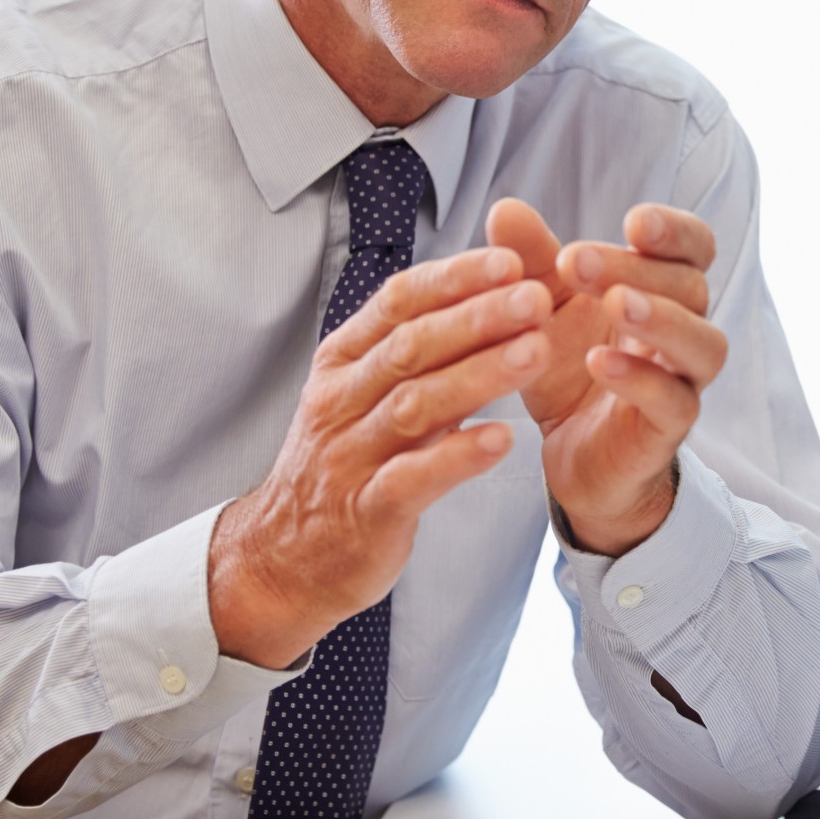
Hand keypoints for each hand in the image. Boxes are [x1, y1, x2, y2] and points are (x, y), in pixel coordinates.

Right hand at [208, 248, 554, 667]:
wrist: (282, 558)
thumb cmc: (340, 467)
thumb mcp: (364, 397)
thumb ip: (416, 354)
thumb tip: (480, 296)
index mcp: (342, 363)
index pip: (397, 303)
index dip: (454, 279)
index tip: (511, 259)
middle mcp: (340, 401)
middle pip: (411, 346)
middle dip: (477, 317)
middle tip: (536, 296)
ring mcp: (349, 456)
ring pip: (415, 405)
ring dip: (479, 375)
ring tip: (536, 352)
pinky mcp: (367, 511)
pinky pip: (413, 478)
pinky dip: (458, 456)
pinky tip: (503, 440)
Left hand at [485, 199, 727, 555]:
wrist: (571, 454)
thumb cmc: (569, 370)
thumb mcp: (542, 310)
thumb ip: (531, 261)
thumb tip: (505, 207)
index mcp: (661, 290)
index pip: (695, 248)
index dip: (675, 230)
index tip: (633, 221)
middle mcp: (683, 332)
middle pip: (691, 286)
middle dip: (638, 268)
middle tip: (577, 261)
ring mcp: (682, 382)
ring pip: (702, 343)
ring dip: (661, 317)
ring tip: (617, 303)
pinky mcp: (666, 430)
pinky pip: (674, 402)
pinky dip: (642, 380)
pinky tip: (600, 364)